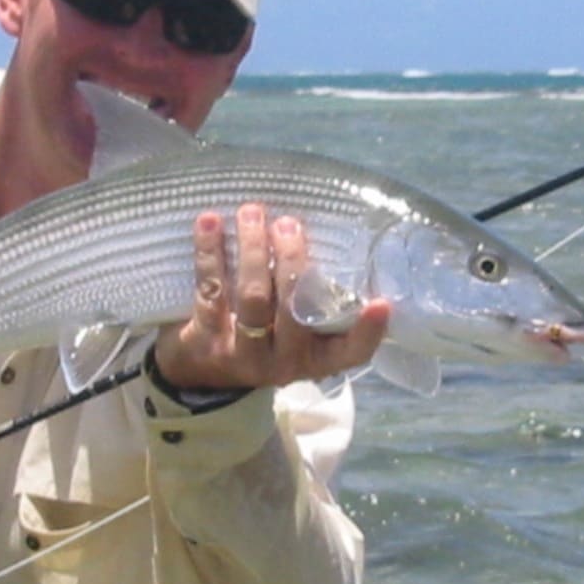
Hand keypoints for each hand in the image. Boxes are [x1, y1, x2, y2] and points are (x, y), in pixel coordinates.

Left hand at [152, 203, 390, 391]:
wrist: (201, 370)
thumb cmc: (262, 336)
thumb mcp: (294, 332)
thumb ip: (312, 301)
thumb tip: (326, 238)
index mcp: (315, 359)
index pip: (350, 352)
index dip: (368, 332)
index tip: (382, 303)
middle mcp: (283, 361)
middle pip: (293, 310)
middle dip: (292, 262)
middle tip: (288, 224)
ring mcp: (243, 354)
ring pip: (253, 298)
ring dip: (253, 250)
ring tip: (252, 213)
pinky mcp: (205, 341)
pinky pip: (211, 290)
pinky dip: (210, 252)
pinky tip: (210, 221)